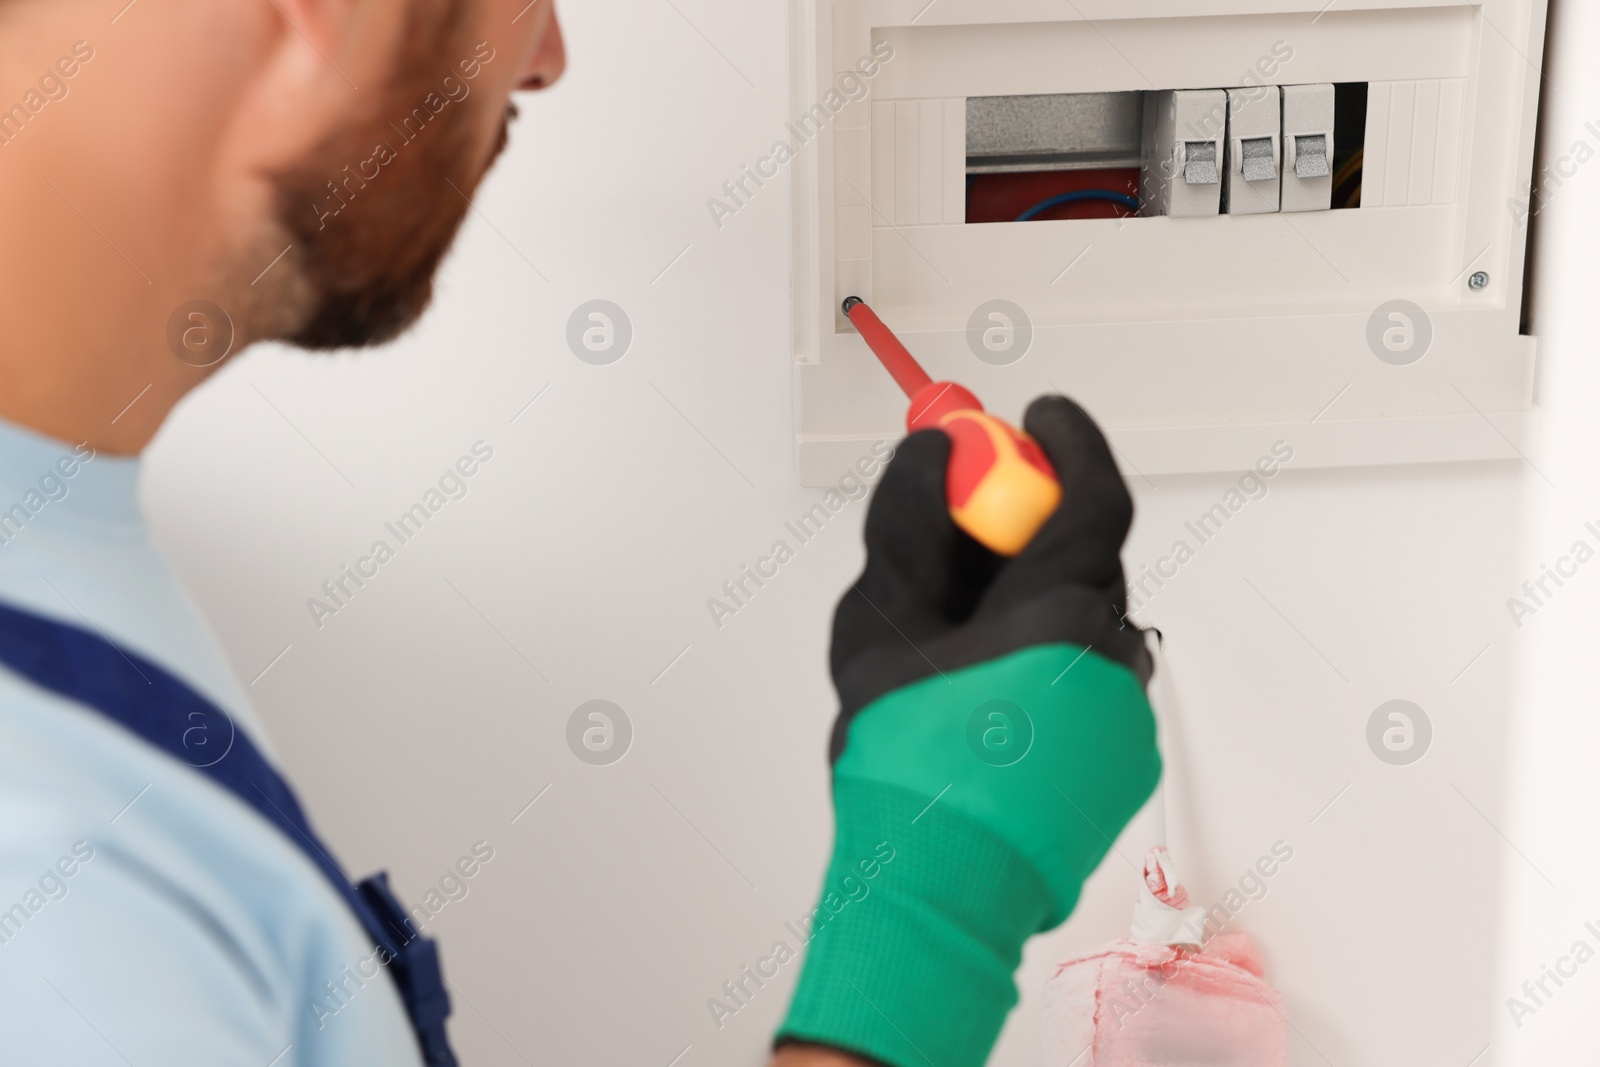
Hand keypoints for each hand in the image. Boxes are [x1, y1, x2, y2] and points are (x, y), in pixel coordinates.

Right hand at [775, 396, 1160, 1066]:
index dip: (1068, 440)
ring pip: (1083, 621)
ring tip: (959, 645)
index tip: (1037, 416)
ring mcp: (1122, 714)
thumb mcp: (880, 624)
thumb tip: (937, 456)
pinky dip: (1047, 663)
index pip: (1094, 493)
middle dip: (1029, 529)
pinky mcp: (1122, 759)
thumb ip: (909, 523)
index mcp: (1059, 613)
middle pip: (1084, 556)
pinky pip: (1088, 679)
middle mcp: (1109, 657)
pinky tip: (987, 704)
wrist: (940, 885)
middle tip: (964, 532)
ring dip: (1033, 604)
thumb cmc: (907, 763)